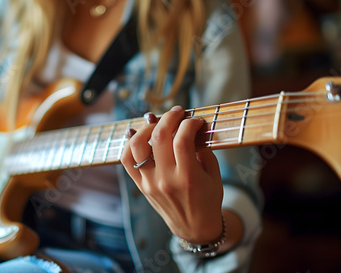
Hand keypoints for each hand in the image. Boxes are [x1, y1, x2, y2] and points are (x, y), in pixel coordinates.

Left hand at [121, 105, 223, 243]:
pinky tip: (139, 134)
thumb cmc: (208, 199)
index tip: (196, 120)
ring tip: (158, 123)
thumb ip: (203, 150)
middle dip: (169, 117)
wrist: (194, 227)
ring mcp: (150, 183)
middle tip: (177, 112)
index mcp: (188, 178)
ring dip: (147, 127)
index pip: (182, 140)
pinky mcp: (141, 186)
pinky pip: (127, 159)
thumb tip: (190, 126)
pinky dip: (129, 143)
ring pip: (137, 145)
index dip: (189, 123)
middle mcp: (166, 180)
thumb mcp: (214, 174)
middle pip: (160, 137)